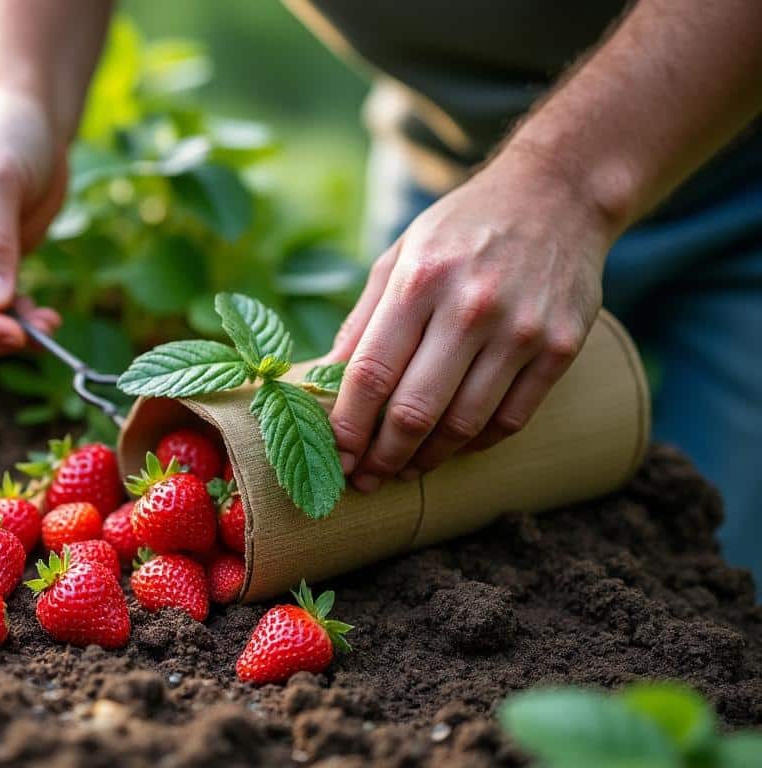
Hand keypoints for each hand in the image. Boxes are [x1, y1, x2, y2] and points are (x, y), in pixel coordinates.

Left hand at [327, 150, 616, 491]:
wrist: (557, 194)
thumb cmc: (461, 230)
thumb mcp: (400, 257)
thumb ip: (362, 321)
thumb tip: (320, 382)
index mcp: (419, 281)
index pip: (371, 373)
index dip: (347, 426)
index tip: (333, 455)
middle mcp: (471, 307)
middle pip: (415, 410)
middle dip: (382, 457)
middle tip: (364, 480)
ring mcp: (522, 330)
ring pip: (463, 425)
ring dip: (427, 460)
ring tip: (403, 469)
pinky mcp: (562, 347)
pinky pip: (511, 419)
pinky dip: (476, 444)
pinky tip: (452, 447)